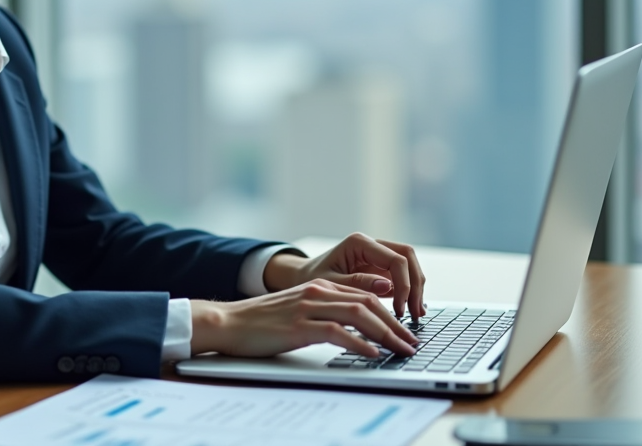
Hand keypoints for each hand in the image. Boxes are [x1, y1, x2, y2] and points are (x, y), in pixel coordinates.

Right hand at [189, 279, 419, 358]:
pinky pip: (337, 332)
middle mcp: (318, 292)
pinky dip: (359, 343)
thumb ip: (326, 311)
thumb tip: (357, 327)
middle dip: (396, 324)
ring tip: (401, 350)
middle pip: (369, 302)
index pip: (366, 294)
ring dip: (386, 334)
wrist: (229, 322)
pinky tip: (372, 354)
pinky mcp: (299, 326)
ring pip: (359, 314)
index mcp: (320, 286)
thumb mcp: (300, 310)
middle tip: (412, 344)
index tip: (406, 332)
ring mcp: (309, 307)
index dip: (391, 313)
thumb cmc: (262, 321)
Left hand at [263, 233, 426, 319]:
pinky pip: (402, 276)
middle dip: (416, 285)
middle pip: (408, 257)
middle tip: (416, 313)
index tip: (400, 310)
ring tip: (416, 315)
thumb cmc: (311, 280)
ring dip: (416, 289)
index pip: (395, 259)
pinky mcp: (380, 268)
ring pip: (409, 265)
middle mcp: (372, 244)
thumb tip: (388, 286)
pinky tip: (411, 311)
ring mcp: (377, 255)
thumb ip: (357, 284)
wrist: (301, 279)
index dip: (404, 285)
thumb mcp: (330, 284)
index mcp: (359, 243)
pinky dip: (409, 292)